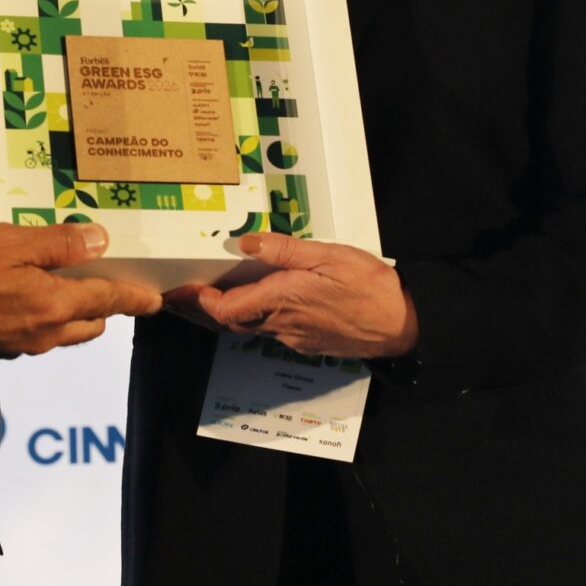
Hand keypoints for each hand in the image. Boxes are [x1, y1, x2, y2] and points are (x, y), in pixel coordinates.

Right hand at [0, 223, 161, 364]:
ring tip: (69, 283)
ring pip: (63, 332)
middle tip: (109, 281)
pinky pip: (35, 335)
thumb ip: (56, 244)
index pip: (108, 302)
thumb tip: (99, 242)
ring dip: (75, 313)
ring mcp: (19, 347)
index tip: (156, 300)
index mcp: (53, 306)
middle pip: (91, 323)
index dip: (135, 298)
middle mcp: (43, 334)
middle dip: (106, 306)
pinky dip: (44, 318)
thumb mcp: (7, 243)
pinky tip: (27, 295)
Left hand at [184, 232, 417, 359]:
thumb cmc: (369, 287)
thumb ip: (284, 250)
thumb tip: (244, 243)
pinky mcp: (308, 343)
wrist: (403, 325)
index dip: (199, 302)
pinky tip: (261, 300)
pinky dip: (257, 316)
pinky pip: (273, 330)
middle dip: (205, 309)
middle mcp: (282, 325)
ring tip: (214, 293)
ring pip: (252, 327)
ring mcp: (295, 338)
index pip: (226, 310)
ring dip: (230, 313)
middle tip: (184, 294)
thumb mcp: (328, 256)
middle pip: (232, 322)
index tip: (182, 290)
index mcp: (283, 300)